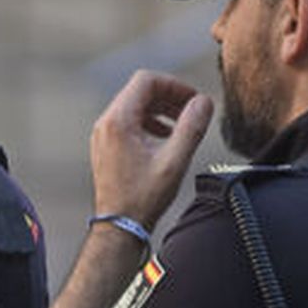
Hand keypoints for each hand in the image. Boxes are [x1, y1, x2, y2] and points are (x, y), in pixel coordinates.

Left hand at [89, 70, 213, 228]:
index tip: (193, 100)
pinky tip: (165, 138)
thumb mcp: (175, 161)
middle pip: (139, 91)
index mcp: (118, 121)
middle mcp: (106, 123)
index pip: (146, 81)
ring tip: (182, 124)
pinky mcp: (105, 146)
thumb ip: (192, 127)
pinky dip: (148, 122)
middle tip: (192, 110)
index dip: (174, 85)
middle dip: (169, 96)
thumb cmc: (143, 198)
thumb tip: (204, 101)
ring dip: (160, 109)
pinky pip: (127, 122)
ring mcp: (103, 135)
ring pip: (134, 106)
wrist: (119, 227)